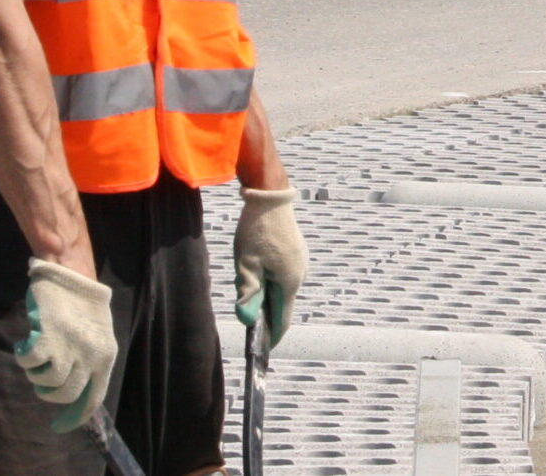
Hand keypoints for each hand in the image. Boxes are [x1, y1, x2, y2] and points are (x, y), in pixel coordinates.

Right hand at [15, 258, 116, 432]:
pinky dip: (24, 356)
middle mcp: (91, 354)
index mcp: (106, 356)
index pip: (93, 397)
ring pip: (47, 382)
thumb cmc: (82, 307)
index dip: (76, 416)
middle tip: (41, 376)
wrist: (71, 273)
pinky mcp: (49, 337)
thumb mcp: (94, 337)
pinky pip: (30, 363)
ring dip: (36, 373)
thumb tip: (73, 397)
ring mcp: (70, 347)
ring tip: (36, 354)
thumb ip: (88, 364)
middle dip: (48, 392)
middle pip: (65, 394)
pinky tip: (25, 343)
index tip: (59, 427)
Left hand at [234, 187, 306, 350]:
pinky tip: (257, 273)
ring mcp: (300, 262)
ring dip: (267, 295)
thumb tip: (247, 321)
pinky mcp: (296, 252)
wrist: (270, 196)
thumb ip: (248, 294)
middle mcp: (300, 274)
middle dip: (266, 314)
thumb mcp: (246, 264)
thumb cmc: (256, 230)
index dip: (271, 336)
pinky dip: (271, 281)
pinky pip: (284, 275)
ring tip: (247, 291)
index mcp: (290, 281)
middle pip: (283, 303)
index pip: (283, 319)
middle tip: (246, 318)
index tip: (261, 349)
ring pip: (282, 288)